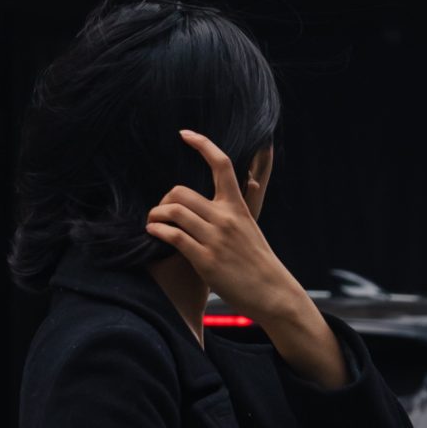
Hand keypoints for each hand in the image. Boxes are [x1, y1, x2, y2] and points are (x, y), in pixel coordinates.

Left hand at [144, 131, 305, 328]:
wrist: (273, 292)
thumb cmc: (259, 262)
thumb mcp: (252, 228)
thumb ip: (240, 208)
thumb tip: (250, 180)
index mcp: (238, 207)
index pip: (221, 165)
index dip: (202, 144)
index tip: (185, 134)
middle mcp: (226, 219)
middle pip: (181, 191)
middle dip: (164, 199)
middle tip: (161, 211)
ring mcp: (215, 239)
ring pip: (174, 211)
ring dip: (156, 216)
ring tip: (153, 223)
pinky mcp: (206, 260)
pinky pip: (173, 236)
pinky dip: (158, 231)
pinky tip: (154, 234)